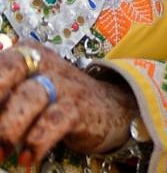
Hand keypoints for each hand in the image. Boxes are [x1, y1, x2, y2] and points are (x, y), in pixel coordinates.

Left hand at [0, 43, 136, 164]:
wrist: (109, 106)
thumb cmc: (56, 99)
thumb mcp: (27, 87)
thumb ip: (5, 90)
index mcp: (27, 55)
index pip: (0, 65)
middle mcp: (45, 65)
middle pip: (9, 71)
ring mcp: (65, 85)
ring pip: (30, 97)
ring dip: (8, 128)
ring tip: (1, 152)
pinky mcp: (80, 108)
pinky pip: (54, 122)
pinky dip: (37, 142)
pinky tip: (27, 157)